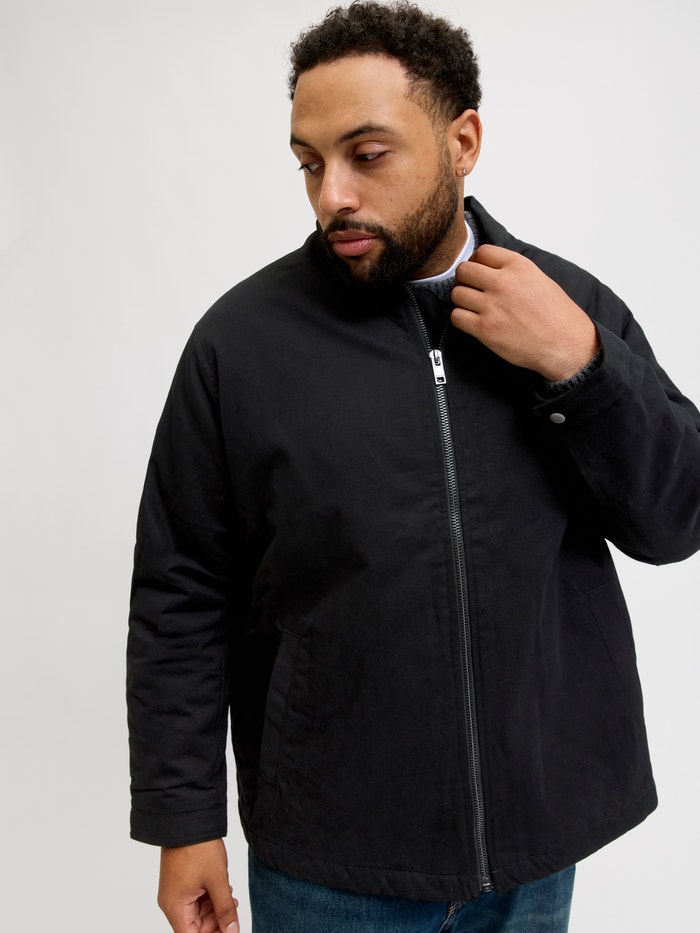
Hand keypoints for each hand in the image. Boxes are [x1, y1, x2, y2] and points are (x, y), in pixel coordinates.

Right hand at [158, 838, 239, 932]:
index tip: (228, 930)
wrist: (188, 817)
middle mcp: (171, 902)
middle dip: (215, 922)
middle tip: (233, 913)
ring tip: (231, 897)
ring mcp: (176, 891)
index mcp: (175, 907)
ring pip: (197, 912)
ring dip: (215, 909)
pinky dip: (210, 897)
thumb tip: (232, 931)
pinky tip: (224, 889)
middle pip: (194, 926)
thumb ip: (225, 909)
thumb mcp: (218, 880)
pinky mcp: (181, 881)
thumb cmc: (198, 848)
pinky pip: (195, 898)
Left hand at [451, 245, 599, 379]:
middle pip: (464, 270)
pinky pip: (456, 317)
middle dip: (465, 280)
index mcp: (518, 266)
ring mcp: (492, 306)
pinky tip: (473, 322)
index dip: (477, 262)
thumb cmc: (557, 316)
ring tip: (474, 308)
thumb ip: (513, 271)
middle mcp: (503, 282)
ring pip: (457, 294)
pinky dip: (461, 319)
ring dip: (462, 301)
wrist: (565, 344)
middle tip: (472, 290)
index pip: (482, 251)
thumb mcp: (539, 279)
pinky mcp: (485, 329)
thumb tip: (491, 270)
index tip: (480, 273)